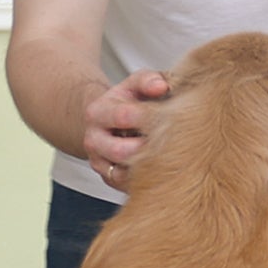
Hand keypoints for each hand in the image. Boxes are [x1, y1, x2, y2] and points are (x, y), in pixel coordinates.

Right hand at [82, 68, 169, 191]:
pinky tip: (161, 168)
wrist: (108, 120)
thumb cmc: (129, 100)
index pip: (124, 116)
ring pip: (123, 175)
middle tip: (174, 143)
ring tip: (168, 156)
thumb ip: (149, 80)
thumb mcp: (136, 83)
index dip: (150, 118)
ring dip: (148, 168)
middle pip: (122, 151)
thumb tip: (162, 87)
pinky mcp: (108, 180)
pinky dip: (146, 180)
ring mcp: (98, 163)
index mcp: (97, 112)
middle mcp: (92, 140)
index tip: (172, 117)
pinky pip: (127, 186)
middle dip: (149, 148)